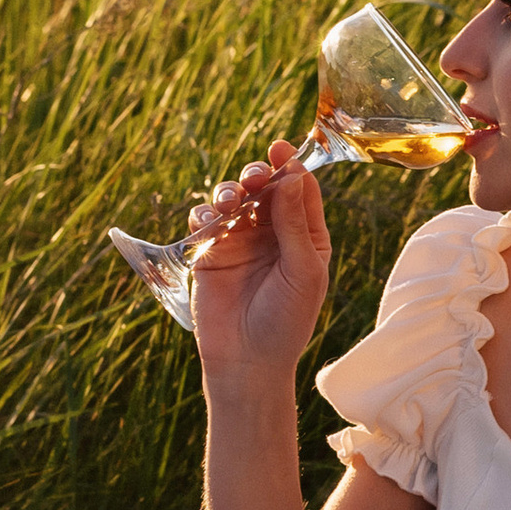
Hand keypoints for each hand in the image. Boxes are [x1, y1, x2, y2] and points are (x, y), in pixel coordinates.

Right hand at [188, 142, 329, 383]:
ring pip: (233, 199)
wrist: (247, 361)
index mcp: (305, 236)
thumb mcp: (302, 271)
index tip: (280, 149)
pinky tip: (210, 222)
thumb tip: (293, 177)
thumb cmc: (286, 322)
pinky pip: (205, 220)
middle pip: (265, 188)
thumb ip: (295, 224)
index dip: (291, 166)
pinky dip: (205, 213)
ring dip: (230, 191)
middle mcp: (273, 233)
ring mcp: (240, 240)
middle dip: (257, 176)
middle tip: (253, 180)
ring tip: (229, 203)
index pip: (300, 190)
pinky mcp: (210, 252)